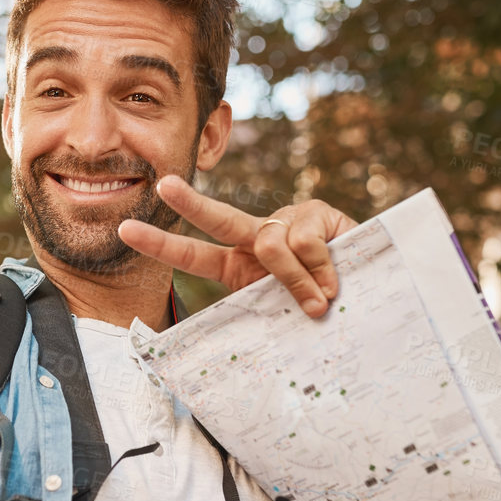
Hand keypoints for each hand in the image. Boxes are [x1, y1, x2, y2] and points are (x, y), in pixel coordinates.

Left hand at [118, 175, 359, 317]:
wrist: (374, 288)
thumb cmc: (326, 309)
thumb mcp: (290, 316)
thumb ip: (277, 304)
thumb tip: (282, 279)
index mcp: (240, 265)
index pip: (194, 254)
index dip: (161, 243)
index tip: (126, 229)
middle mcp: (258, 237)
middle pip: (219, 218)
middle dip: (189, 203)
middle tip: (163, 185)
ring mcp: (287, 221)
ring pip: (271, 244)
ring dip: (295, 282)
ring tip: (321, 302)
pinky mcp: (316, 212)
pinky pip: (305, 243)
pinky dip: (321, 270)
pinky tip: (337, 280)